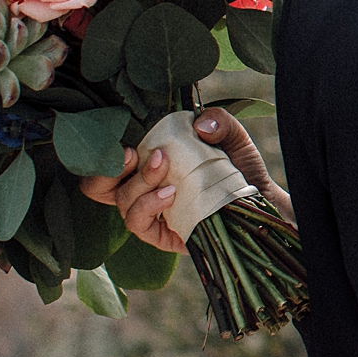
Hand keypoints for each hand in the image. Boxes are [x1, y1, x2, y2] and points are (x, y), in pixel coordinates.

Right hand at [78, 110, 289, 252]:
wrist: (260, 199)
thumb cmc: (236, 165)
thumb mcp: (232, 136)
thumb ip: (219, 121)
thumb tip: (200, 124)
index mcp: (145, 162)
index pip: (107, 158)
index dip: (104, 150)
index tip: (126, 141)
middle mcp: (140, 188)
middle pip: (97, 185)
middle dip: (107, 170)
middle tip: (134, 155)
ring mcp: (148, 213)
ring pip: (121, 201)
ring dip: (139, 182)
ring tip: (164, 168)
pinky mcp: (160, 235)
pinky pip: (138, 223)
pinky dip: (149, 205)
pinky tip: (170, 194)